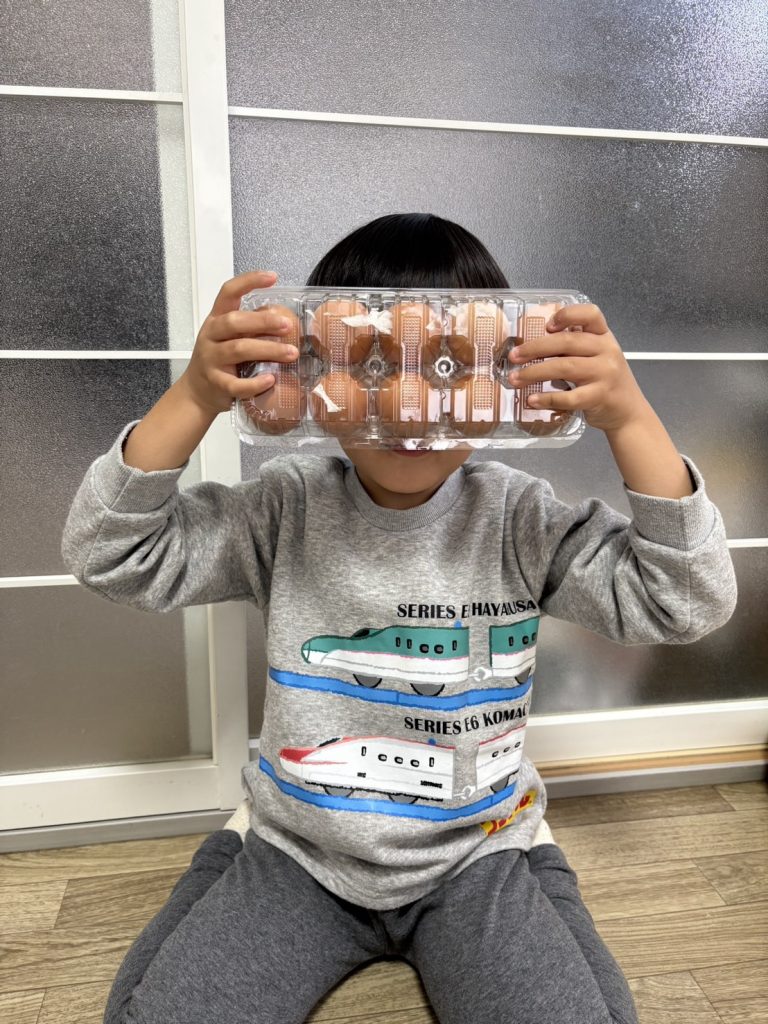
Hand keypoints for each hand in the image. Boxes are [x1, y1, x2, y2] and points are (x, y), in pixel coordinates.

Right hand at [180, 270, 298, 414]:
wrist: (196, 392)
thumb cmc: (219, 360)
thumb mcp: (230, 337)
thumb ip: (250, 326)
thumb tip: (282, 317)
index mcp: (216, 319)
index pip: (228, 293)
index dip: (248, 281)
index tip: (272, 277)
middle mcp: (211, 335)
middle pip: (235, 322)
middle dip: (263, 321)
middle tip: (288, 325)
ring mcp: (211, 359)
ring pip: (239, 349)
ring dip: (268, 350)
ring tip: (292, 353)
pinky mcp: (216, 383)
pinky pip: (236, 384)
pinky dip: (255, 383)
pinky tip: (271, 380)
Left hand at [507, 303, 648, 432]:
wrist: (629, 412)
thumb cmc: (606, 382)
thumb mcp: (597, 357)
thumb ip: (574, 347)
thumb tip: (532, 345)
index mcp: (604, 336)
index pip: (591, 314)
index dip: (568, 315)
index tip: (547, 325)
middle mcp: (607, 351)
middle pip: (567, 341)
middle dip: (535, 348)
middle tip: (514, 356)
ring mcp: (605, 373)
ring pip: (565, 367)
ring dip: (534, 372)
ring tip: (515, 379)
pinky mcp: (600, 396)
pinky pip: (569, 397)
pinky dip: (547, 398)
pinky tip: (532, 400)